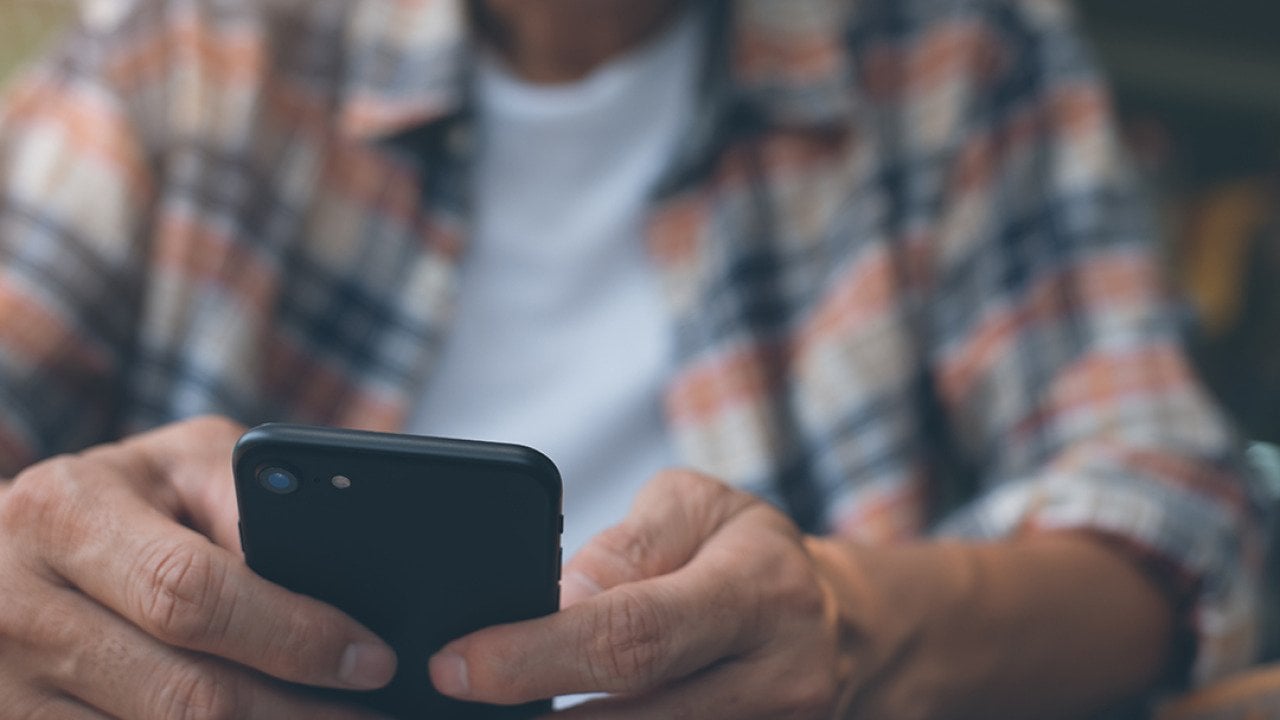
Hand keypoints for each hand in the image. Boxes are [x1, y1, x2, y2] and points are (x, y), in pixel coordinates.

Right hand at [0, 416, 396, 718]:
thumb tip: (330, 582)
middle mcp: (22, 602)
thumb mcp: (181, 466)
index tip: (369, 659)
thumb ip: (248, 503)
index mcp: (68, 511)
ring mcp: (8, 682)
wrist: (6, 545)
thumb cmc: (121, 495)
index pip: (193, 594)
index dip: (293, 635)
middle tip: (368, 713)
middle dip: (296, 713)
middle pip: (186, 694)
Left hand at [428, 470, 855, 718]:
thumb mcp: (697, 509)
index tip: (456, 666)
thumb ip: (625, 551)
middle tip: (458, 703)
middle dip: (532, 719)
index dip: (534, 658)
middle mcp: (778, 679)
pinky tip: (566, 716)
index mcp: (760, 592)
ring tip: (503, 710)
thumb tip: (551, 603)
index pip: (634, 635)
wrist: (839, 625)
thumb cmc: (751, 553)